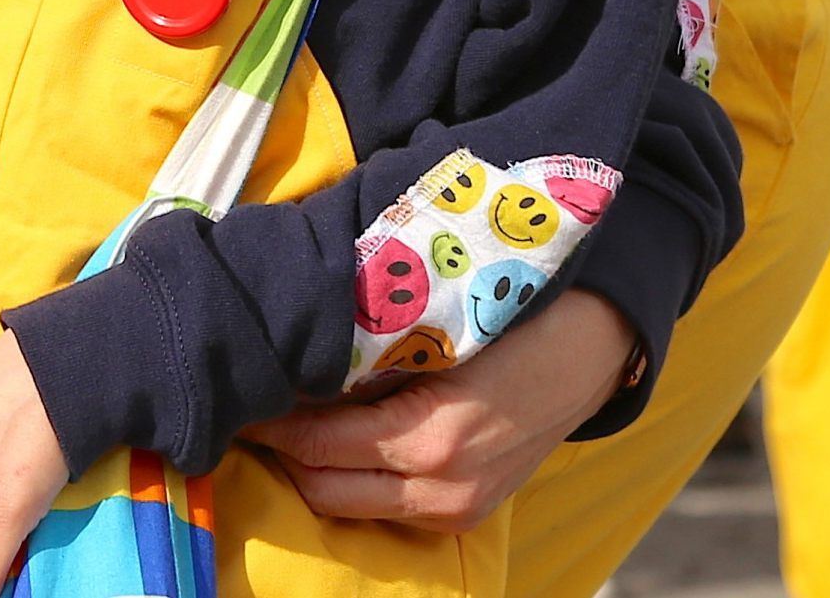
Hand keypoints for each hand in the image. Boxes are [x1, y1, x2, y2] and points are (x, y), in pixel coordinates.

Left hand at [244, 287, 636, 531]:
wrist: (595, 345)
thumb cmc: (512, 316)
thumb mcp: (433, 328)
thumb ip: (364, 348)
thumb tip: (291, 348)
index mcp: (431, 439)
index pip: (315, 443)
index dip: (266, 417)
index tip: (234, 384)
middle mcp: (442, 487)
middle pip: (319, 486)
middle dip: (277, 448)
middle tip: (243, 401)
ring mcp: (457, 509)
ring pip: (345, 503)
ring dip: (308, 465)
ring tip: (275, 416)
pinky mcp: (467, 515)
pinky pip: (383, 506)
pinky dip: (348, 477)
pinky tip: (327, 438)